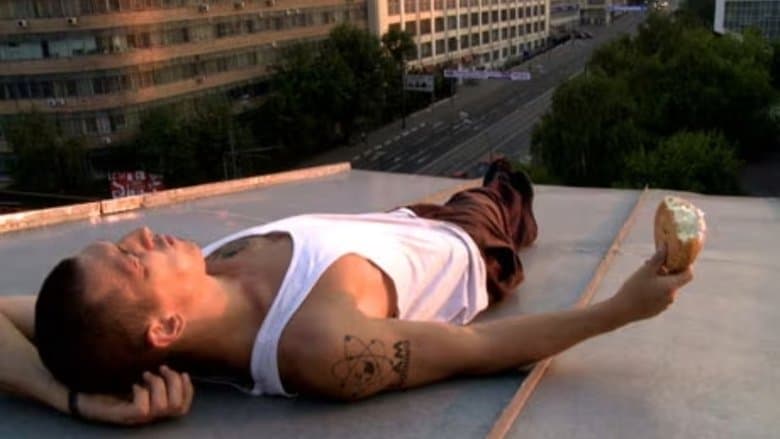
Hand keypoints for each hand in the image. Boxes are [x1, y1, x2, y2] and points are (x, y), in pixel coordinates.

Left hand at [76, 365, 193, 425]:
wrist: (78, 393)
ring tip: (145, 374)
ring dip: (158, 386)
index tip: (183, 372)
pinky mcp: (121, 416)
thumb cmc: (105, 382)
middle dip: (174, 384)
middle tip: (162, 369)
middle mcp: (147, 415)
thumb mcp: (132, 374)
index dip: (188, 390)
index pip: (182, 407)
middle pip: (176, 406)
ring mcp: (134, 418)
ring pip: (161, 407)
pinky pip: (141, 410)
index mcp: (153, 406)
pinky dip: (141, 394)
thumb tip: (168, 352)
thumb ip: (150, 370)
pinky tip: (133, 385)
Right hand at [610, 245, 693, 322]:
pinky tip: (641, 290)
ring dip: (659, 282)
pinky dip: (655, 291)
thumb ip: (658, 258)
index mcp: (671, 286)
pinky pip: (661, 297)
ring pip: (667, 289)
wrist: (623, 310)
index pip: (689, 275)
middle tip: (652, 266)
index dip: (686, 266)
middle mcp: (672, 296)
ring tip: (643, 278)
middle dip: (666, 272)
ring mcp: (665, 305)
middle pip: (675, 281)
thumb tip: (666, 245)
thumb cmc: (634, 289)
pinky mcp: (658, 310)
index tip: (676, 260)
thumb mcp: (645, 270)